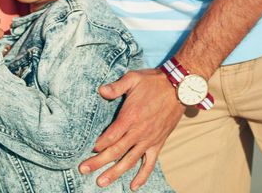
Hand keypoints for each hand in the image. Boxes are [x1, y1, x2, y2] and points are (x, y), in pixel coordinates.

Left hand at [79, 68, 182, 189]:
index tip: (90, 149)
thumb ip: (116, 86)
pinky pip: (149, 164)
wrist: (178, 88)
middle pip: (116, 151)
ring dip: (115, 172)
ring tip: (101, 182)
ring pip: (129, 161)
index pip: (111, 135)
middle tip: (83, 169)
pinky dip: (142, 176)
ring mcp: (148, 140)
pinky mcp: (158, 143)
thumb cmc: (153, 82)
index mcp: (130, 116)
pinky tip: (133, 186)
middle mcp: (138, 131)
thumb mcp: (133, 78)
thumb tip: (101, 90)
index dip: (99, 144)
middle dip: (98, 162)